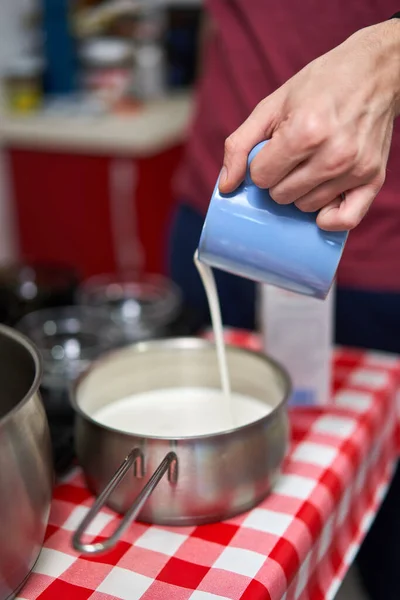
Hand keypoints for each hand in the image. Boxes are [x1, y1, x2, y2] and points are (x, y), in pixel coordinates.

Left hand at [219, 21, 399, 230]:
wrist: (374, 72)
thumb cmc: (318, 87)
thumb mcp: (271, 106)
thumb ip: (239, 145)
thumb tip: (226, 187)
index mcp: (305, 132)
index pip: (261, 177)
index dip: (262, 164)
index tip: (274, 149)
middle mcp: (333, 154)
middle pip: (281, 196)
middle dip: (279, 179)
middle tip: (293, 157)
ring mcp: (356, 169)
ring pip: (306, 207)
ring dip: (301, 192)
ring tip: (311, 165)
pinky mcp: (373, 178)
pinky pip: (346, 220)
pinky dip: (330, 219)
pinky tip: (323, 206)